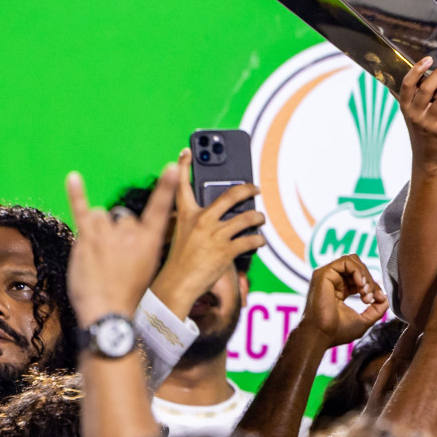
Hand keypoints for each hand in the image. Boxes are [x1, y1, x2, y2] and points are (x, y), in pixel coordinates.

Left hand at [66, 166, 177, 326]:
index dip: (167, 186)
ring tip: (97, 254)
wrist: (108, 312)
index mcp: (150, 240)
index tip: (173, 167)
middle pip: (122, 216)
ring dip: (97, 229)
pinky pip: (81, 210)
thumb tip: (131, 231)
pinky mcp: (86, 238)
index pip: (161, 208)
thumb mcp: (147, 268)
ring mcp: (108, 234)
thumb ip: (142, 245)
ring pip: (101, 216)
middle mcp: (131, 233)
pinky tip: (73, 177)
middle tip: (113, 257)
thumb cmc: (127, 294)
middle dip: (116, 232)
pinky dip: (76, 192)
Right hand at [150, 149, 265, 314]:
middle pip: (231, 195)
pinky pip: (252, 239)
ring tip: (260, 218)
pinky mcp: (227, 250)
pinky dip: (259, 240)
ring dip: (258, 217)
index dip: (183, 166)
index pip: (182, 185)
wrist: (177, 285)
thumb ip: (197, 220)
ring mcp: (215, 235)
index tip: (186, 152)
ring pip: (248, 218)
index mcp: (186, 214)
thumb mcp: (182, 233)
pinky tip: (259, 240)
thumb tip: (222, 212)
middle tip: (255, 188)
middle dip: (248, 188)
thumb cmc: (180, 261)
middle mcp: (201, 220)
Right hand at [298, 255, 388, 348]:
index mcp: (340, 290)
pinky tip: (360, 286)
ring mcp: (327, 276)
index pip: (360, 278)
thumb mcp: (364, 319)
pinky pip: (345, 262)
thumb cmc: (338, 332)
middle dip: (370, 280)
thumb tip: (386, 299)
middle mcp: (333, 280)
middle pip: (358, 267)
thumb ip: (377, 309)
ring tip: (365, 292)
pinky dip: (357, 271)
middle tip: (370, 297)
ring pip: (353, 261)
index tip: (379, 299)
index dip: (373, 285)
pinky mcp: (323, 273)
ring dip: (364, 275)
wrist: (321, 335)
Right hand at [400, 55, 436, 169]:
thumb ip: (422, 96)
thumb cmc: (424, 131)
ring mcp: (429, 124)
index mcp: (406, 107)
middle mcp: (415, 115)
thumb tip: (433, 73)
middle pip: (427, 89)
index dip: (417, 70)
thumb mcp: (415, 113)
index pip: (407, 85)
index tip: (429, 59)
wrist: (428, 159)